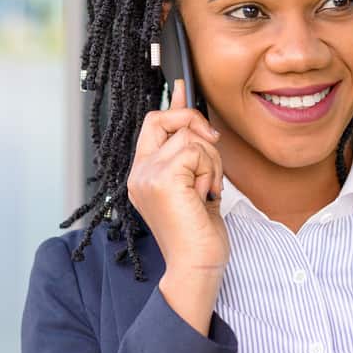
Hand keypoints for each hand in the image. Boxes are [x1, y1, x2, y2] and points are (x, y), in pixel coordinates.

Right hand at [127, 79, 227, 334]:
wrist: (197, 265)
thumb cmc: (200, 234)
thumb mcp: (198, 187)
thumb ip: (194, 157)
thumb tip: (200, 126)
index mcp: (144, 174)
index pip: (153, 125)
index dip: (172, 105)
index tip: (183, 87)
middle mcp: (139, 172)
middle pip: (164, 118)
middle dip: (195, 124)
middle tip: (213, 148)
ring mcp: (147, 175)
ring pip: (189, 136)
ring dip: (212, 160)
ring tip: (208, 189)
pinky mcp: (162, 179)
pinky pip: (196, 149)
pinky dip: (211, 170)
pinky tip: (207, 194)